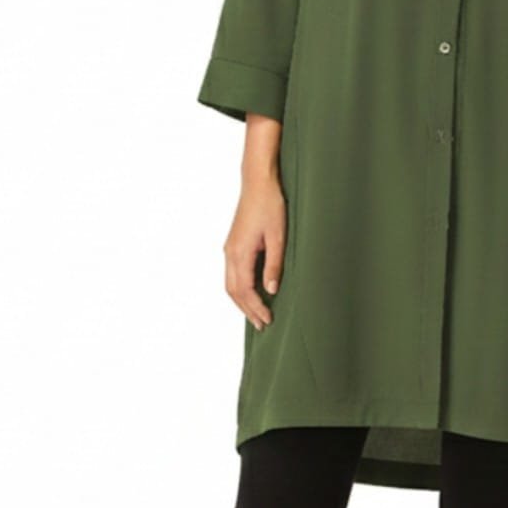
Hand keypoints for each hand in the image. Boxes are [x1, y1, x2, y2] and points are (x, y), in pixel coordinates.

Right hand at [224, 175, 287, 330]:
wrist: (258, 182)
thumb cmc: (271, 205)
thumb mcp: (278, 236)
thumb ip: (274, 264)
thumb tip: (271, 290)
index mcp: (239, 253)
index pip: (245, 290)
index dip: (256, 307)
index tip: (268, 320)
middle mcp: (230, 253)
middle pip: (233, 291)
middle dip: (247, 310)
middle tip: (262, 325)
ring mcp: (229, 248)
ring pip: (230, 284)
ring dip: (242, 301)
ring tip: (256, 315)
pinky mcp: (233, 244)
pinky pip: (232, 274)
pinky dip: (240, 289)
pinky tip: (252, 293)